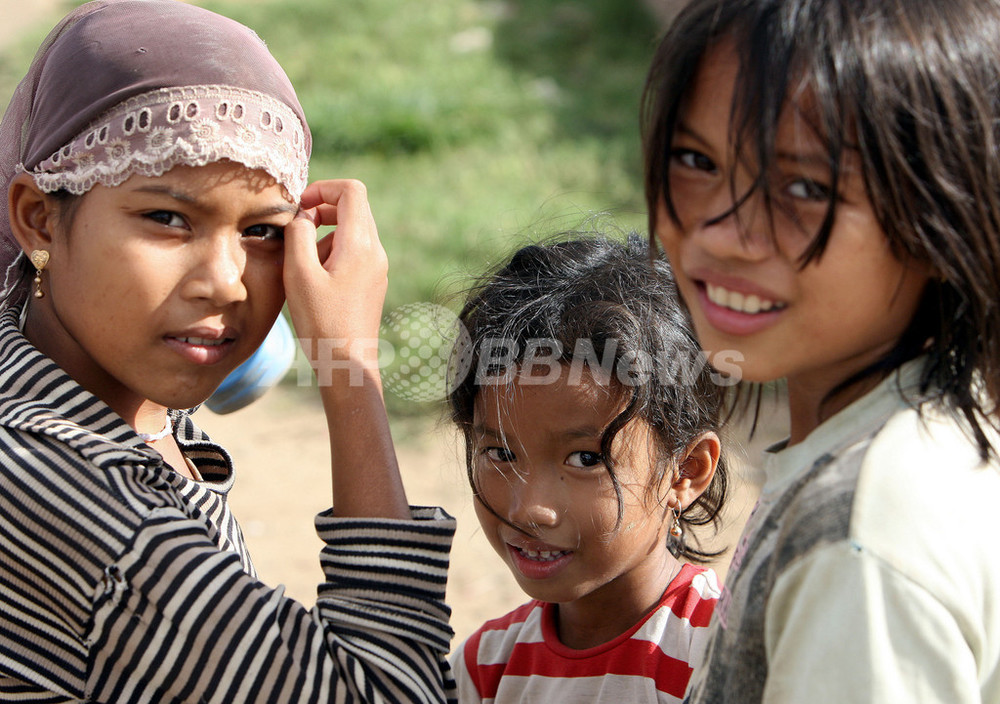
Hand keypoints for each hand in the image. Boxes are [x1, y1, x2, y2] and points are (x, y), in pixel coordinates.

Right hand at [283, 179, 386, 374]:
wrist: (348, 364)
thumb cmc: (321, 322)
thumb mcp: (299, 274)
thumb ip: (299, 234)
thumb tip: (303, 215)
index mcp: (360, 244)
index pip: (351, 190)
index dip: (322, 189)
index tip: (299, 207)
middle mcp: (376, 251)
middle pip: (354, 207)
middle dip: (321, 211)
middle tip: (297, 232)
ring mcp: (378, 267)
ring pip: (351, 230)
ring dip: (324, 235)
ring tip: (304, 267)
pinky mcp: (373, 281)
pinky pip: (354, 251)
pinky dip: (332, 253)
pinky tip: (315, 281)